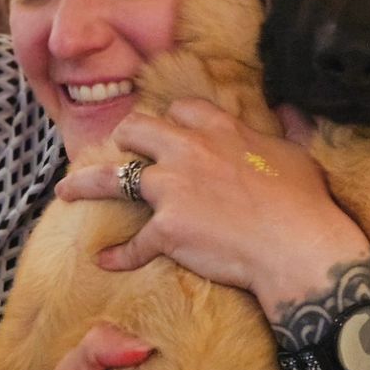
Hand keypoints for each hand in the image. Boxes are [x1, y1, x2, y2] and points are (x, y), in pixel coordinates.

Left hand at [55, 99, 369, 313]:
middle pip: (137, 130)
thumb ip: (287, 128)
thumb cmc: (304, 202)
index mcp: (219, 129)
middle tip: (118, 150)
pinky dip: (119, 256)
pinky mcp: (166, 231)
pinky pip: (133, 244)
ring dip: (85, 185)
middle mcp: (188, 151)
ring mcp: (172, 190)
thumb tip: (292, 109)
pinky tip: (106, 261)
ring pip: (113, 179)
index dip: (172, 121)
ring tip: (65, 192)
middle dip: (124, 138)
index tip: (171, 130)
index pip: (180, 110)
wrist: (298, 246)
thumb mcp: (297, 153)